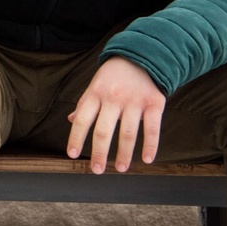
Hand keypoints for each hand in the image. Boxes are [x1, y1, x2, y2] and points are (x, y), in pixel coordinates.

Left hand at [66, 57, 165, 173]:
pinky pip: (152, 128)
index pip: (82, 119)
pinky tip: (146, 159)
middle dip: (99, 153)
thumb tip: (72, 120)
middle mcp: (113, 98)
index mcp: (95, 93)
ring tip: (120, 168)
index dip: (76, 138)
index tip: (72, 155)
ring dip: (124, 153)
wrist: (142, 55)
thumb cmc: (113, 75)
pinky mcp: (154, 103)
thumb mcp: (95, 84)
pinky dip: (150, 145)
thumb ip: (85, 103)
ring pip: (127, 133)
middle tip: (97, 170)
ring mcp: (134, 101)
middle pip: (103, 130)